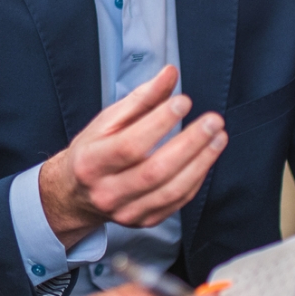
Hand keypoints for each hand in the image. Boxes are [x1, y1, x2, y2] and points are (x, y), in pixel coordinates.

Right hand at [38, 66, 226, 246]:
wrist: (76, 194)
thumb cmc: (92, 152)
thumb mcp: (106, 121)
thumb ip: (141, 98)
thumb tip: (169, 74)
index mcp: (91, 163)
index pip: (129, 145)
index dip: (159, 124)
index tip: (183, 102)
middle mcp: (107, 192)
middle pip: (154, 171)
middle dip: (189, 144)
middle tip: (212, 121)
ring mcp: (126, 211)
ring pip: (171, 190)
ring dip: (201, 162)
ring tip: (218, 137)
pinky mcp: (144, 221)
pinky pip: (177, 201)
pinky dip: (196, 178)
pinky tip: (206, 157)